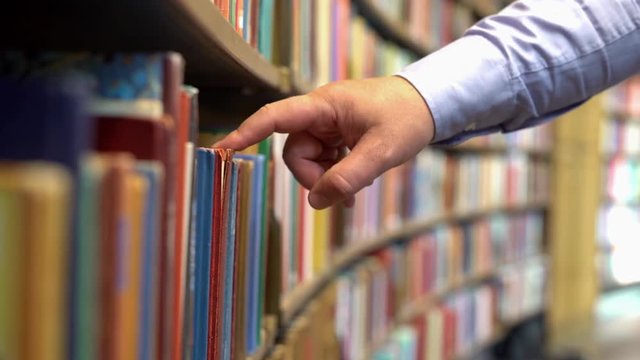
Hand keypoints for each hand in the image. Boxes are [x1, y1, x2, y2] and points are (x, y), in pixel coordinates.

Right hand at [214, 76, 434, 208]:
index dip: (247, 133)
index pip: (276, 118)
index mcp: (324, 105)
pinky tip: (351, 190)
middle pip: (295, 152)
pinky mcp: (336, 135)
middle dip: (313, 178)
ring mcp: (328, 125)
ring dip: (326, 180)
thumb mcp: (381, 151)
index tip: (222, 149)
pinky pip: (322, 161)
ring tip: (353, 194)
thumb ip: (349, 177)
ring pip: (308, 161)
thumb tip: (317, 201)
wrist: (428, 105)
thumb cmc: (406, 118)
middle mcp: (320, 113)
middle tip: (342, 194)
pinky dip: (333, 177)